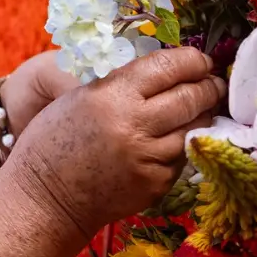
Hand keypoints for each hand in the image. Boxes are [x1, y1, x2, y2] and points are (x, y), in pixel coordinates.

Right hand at [4, 47, 225, 238]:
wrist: (45, 197)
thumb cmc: (54, 140)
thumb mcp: (80, 98)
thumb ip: (122, 83)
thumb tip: (168, 70)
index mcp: (111, 96)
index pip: (168, 67)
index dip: (192, 60)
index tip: (199, 60)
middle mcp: (135, 126)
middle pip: (192, 97)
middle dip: (208, 87)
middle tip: (211, 82)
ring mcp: (149, 158)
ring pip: (196, 128)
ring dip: (201, 116)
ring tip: (199, 108)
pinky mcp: (157, 184)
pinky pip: (182, 156)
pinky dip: (182, 144)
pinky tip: (172, 139)